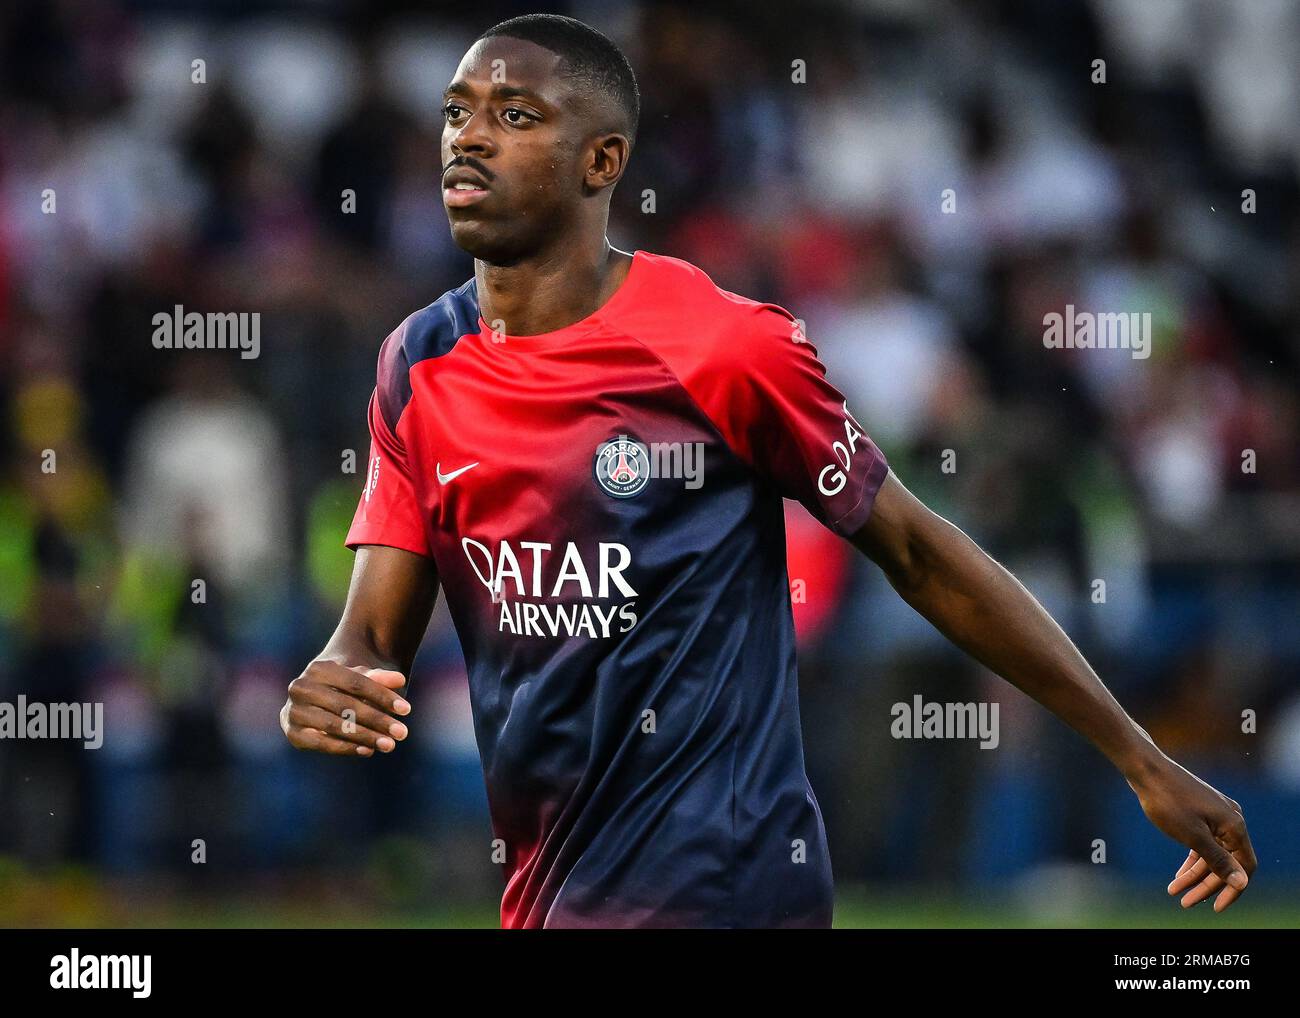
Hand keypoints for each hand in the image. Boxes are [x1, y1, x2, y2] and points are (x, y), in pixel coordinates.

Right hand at [281, 660, 410, 756]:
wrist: (313, 699)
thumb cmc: (342, 686)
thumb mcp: (359, 678)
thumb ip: (378, 678)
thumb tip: (399, 679)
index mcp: (319, 668)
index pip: (357, 683)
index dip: (383, 696)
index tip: (406, 710)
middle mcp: (301, 687)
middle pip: (347, 705)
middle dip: (377, 720)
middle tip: (402, 733)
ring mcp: (294, 711)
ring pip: (335, 725)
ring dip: (365, 736)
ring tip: (389, 744)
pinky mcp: (293, 733)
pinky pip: (321, 743)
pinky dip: (345, 747)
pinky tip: (367, 750)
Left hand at [1125, 757, 1256, 911]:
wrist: (1146, 769)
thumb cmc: (1168, 801)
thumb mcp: (1192, 836)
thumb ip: (1218, 860)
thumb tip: (1242, 882)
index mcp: (1234, 826)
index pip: (1244, 867)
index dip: (1232, 889)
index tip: (1214, 907)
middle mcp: (1230, 820)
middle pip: (1226, 862)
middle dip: (1206, 885)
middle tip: (1185, 902)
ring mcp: (1214, 815)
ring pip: (1210, 854)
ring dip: (1194, 874)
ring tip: (1174, 891)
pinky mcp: (1199, 813)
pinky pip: (1201, 843)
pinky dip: (1190, 859)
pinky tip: (1178, 875)